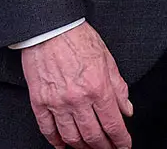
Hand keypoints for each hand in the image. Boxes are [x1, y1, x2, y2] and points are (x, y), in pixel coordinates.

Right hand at [21, 22, 133, 148]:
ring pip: (71, 137)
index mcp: (98, 87)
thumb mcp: (108, 60)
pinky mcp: (39, 101)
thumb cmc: (78, 38)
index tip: (124, 146)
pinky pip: (47, 129)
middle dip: (103, 147)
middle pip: (93, 135)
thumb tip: (127, 109)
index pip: (113, 124)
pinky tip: (62, 144)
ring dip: (81, 147)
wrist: (50, 28)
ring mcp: (57, 102)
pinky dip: (55, 141)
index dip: (120, 140)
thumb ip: (119, 88)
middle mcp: (78, 99)